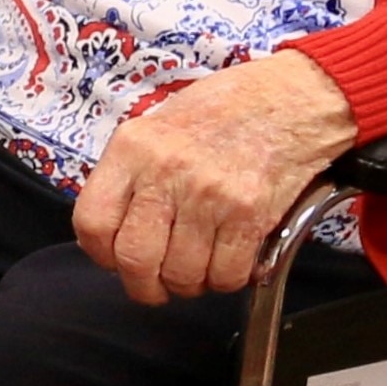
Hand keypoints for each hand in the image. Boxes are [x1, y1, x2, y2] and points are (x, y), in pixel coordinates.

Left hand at [73, 51, 359, 303]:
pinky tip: (229, 261)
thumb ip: (131, 174)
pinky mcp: (250, 214)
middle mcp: (167, 172)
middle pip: (135, 258)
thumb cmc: (224, 111)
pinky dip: (225, 280)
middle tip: (155, 285)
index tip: (115, 259)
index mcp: (134, 147)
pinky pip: (226, 274)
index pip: (93, 222)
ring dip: (188, 284)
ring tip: (197, 268)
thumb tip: (113, 230)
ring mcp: (209, 195)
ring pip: (182, 274)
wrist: (293, 99)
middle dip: (143, 285)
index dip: (101, 254)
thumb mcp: (159, 125)